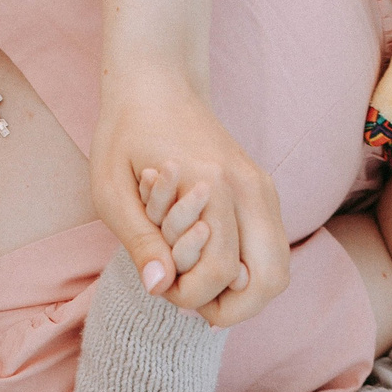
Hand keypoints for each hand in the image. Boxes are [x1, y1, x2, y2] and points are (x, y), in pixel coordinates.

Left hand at [90, 66, 288, 325]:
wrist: (158, 82)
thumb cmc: (125, 135)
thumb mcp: (111, 190)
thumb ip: (139, 241)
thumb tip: (160, 288)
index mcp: (213, 187)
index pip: (222, 273)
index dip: (193, 298)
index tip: (164, 290)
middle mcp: (249, 188)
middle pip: (270, 280)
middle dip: (234, 309)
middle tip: (193, 304)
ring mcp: (263, 187)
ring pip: (280, 269)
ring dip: (245, 293)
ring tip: (200, 286)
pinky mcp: (264, 188)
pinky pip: (273, 248)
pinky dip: (250, 271)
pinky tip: (212, 265)